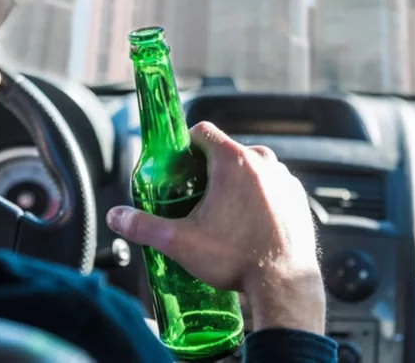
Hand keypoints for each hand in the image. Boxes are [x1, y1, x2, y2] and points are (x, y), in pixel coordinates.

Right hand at [106, 121, 325, 334]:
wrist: (284, 284)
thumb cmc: (236, 259)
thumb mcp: (180, 242)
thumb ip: (143, 226)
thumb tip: (116, 217)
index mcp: (233, 161)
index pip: (202, 131)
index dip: (186, 144)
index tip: (179, 165)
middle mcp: (263, 162)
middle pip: (227, 150)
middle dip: (210, 168)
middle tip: (196, 196)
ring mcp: (284, 178)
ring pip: (253, 168)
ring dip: (237, 182)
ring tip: (224, 214)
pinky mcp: (298, 197)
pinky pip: (273, 186)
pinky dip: (260, 197)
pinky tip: (249, 223)